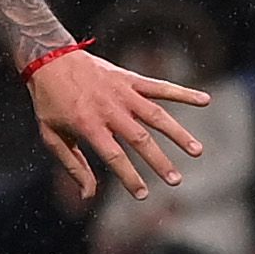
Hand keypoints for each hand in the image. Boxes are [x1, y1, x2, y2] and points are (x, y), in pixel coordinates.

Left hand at [25, 49, 212, 201]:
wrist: (49, 57)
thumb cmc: (50, 102)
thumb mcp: (52, 136)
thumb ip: (73, 166)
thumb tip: (88, 196)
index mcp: (88, 125)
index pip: (114, 156)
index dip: (130, 177)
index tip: (143, 195)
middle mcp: (109, 109)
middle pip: (140, 139)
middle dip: (159, 162)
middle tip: (176, 181)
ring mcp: (123, 92)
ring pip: (156, 115)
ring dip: (179, 134)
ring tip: (197, 151)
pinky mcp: (131, 79)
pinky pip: (160, 87)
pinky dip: (183, 93)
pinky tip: (205, 100)